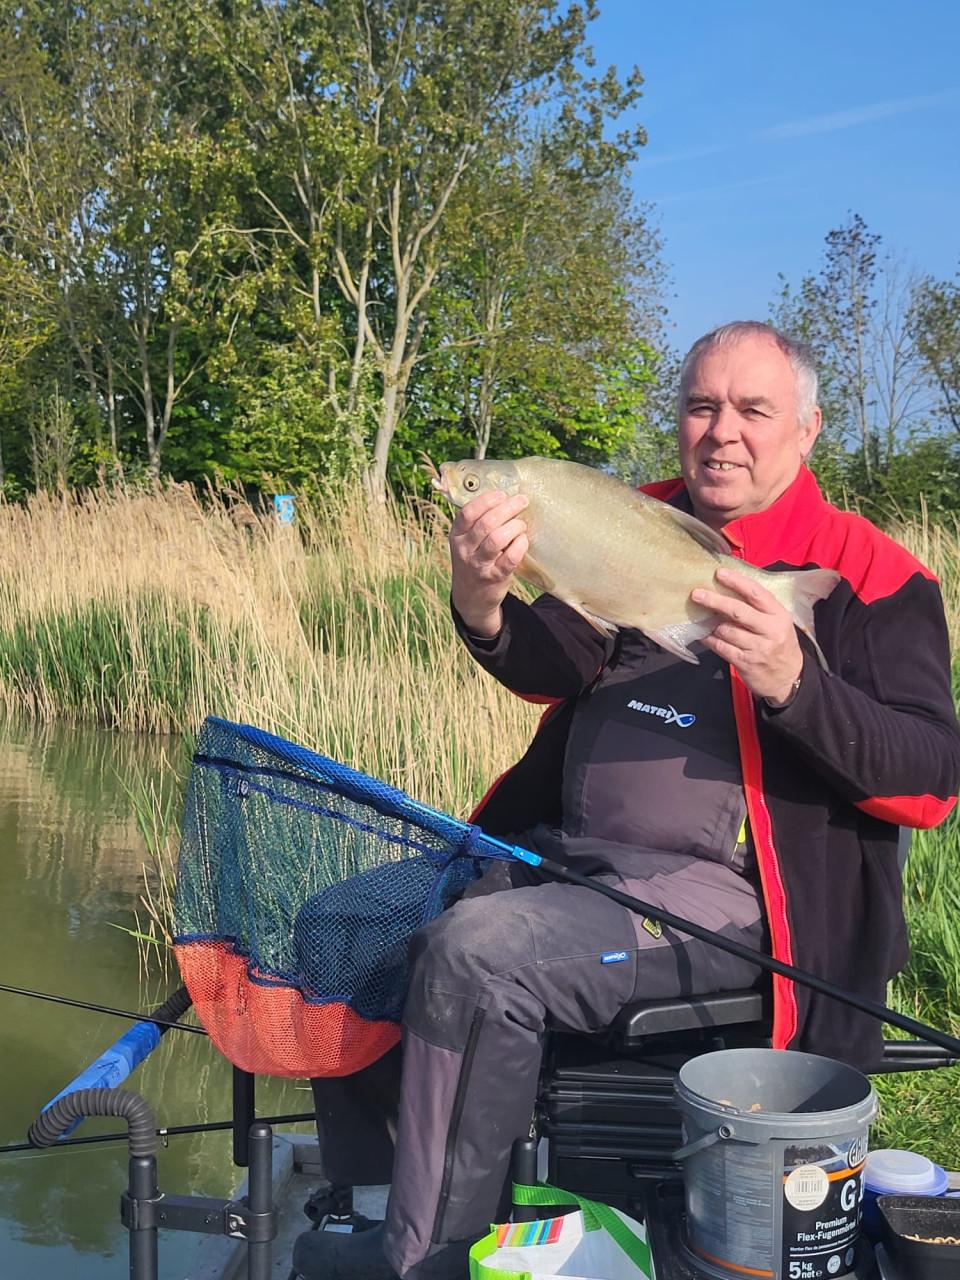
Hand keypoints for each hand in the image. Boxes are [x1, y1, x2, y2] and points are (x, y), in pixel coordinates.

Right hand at [449, 490, 528, 636]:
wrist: (471, 596)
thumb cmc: (474, 559)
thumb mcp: (466, 541)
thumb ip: (477, 522)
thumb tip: (504, 497)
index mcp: (456, 535)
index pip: (467, 513)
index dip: (487, 500)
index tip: (502, 494)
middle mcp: (464, 549)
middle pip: (486, 523)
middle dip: (507, 508)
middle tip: (522, 501)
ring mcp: (479, 565)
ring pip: (497, 539)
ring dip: (514, 526)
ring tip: (521, 524)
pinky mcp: (495, 577)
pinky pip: (510, 558)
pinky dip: (520, 545)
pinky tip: (523, 540)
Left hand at [691, 567, 803, 703]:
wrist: (789, 678)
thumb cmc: (779, 644)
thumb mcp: (778, 622)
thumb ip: (759, 608)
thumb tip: (728, 589)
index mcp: (779, 615)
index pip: (756, 594)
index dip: (737, 581)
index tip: (719, 573)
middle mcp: (770, 630)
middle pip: (738, 611)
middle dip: (715, 601)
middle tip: (697, 594)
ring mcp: (757, 648)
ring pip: (726, 630)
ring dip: (712, 624)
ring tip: (703, 617)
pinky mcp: (745, 663)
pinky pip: (721, 647)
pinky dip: (709, 639)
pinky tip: (704, 634)